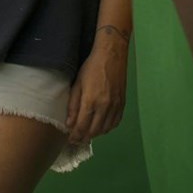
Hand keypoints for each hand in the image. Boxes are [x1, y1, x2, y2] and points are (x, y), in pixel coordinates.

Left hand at [65, 27, 127, 150]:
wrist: (112, 54)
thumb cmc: (91, 66)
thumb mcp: (78, 83)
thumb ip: (73, 105)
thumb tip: (69, 124)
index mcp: (91, 101)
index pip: (82, 127)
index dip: (75, 136)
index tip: (70, 139)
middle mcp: (104, 107)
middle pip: (93, 132)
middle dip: (84, 137)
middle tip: (77, 137)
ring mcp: (115, 107)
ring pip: (105, 130)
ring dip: (95, 134)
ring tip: (88, 131)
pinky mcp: (122, 104)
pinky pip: (115, 123)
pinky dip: (107, 128)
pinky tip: (101, 125)